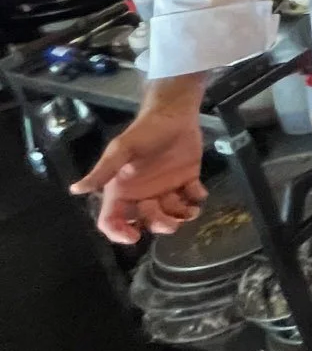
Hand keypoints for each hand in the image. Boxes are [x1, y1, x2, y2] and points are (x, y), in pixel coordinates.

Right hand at [71, 101, 206, 243]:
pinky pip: (192, 197)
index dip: (119, 233)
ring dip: (180, 216)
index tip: (133, 237)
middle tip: (171, 222)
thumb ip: (103, 171)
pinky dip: (196, 199)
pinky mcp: (186, 180)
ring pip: (171, 214)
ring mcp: (165, 188)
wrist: (174, 113)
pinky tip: (197, 191)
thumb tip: (75, 189)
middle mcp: (142, 194)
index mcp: (122, 190)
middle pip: (146, 221)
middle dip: (158, 225)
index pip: (113, 220)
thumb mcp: (122, 150)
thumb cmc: (144, 131)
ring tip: (189, 209)